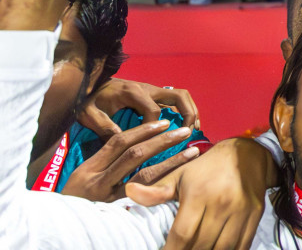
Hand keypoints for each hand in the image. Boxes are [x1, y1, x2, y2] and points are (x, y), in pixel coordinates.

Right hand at [58, 117, 197, 201]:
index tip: (164, 123)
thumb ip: (104, 162)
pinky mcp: (117, 214)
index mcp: (89, 168)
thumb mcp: (82, 178)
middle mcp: (97, 181)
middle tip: (184, 131)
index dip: (143, 130)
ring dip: (171, 162)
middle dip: (162, 141)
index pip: (119, 142)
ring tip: (192, 151)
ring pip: (144, 175)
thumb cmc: (74, 202)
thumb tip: (134, 143)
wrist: (58, 230)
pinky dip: (163, 187)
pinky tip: (180, 181)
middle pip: (134, 154)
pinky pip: (144, 198)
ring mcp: (108, 199)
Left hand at [78, 78, 200, 135]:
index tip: (151, 144)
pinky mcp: (153, 95)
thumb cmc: (88, 100)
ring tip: (193, 129)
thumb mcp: (89, 114)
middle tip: (189, 132)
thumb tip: (123, 140)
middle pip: (179, 96)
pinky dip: (185, 110)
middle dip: (188, 114)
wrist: (88, 85)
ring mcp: (152, 91)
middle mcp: (147, 89)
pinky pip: (175, 100)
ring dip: (191, 111)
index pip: (154, 111)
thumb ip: (103, 126)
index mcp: (133, 93)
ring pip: (181, 96)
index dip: (155, 129)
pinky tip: (185, 125)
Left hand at [127, 137, 274, 249]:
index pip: (182, 235)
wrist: (248, 152)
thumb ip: (156, 191)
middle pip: (201, 245)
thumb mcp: (180, 175)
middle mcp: (222, 203)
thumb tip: (129, 192)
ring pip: (222, 249)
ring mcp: (241, 210)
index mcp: (199, 194)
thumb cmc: (207, 168)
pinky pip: (243, 245)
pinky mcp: (256, 214)